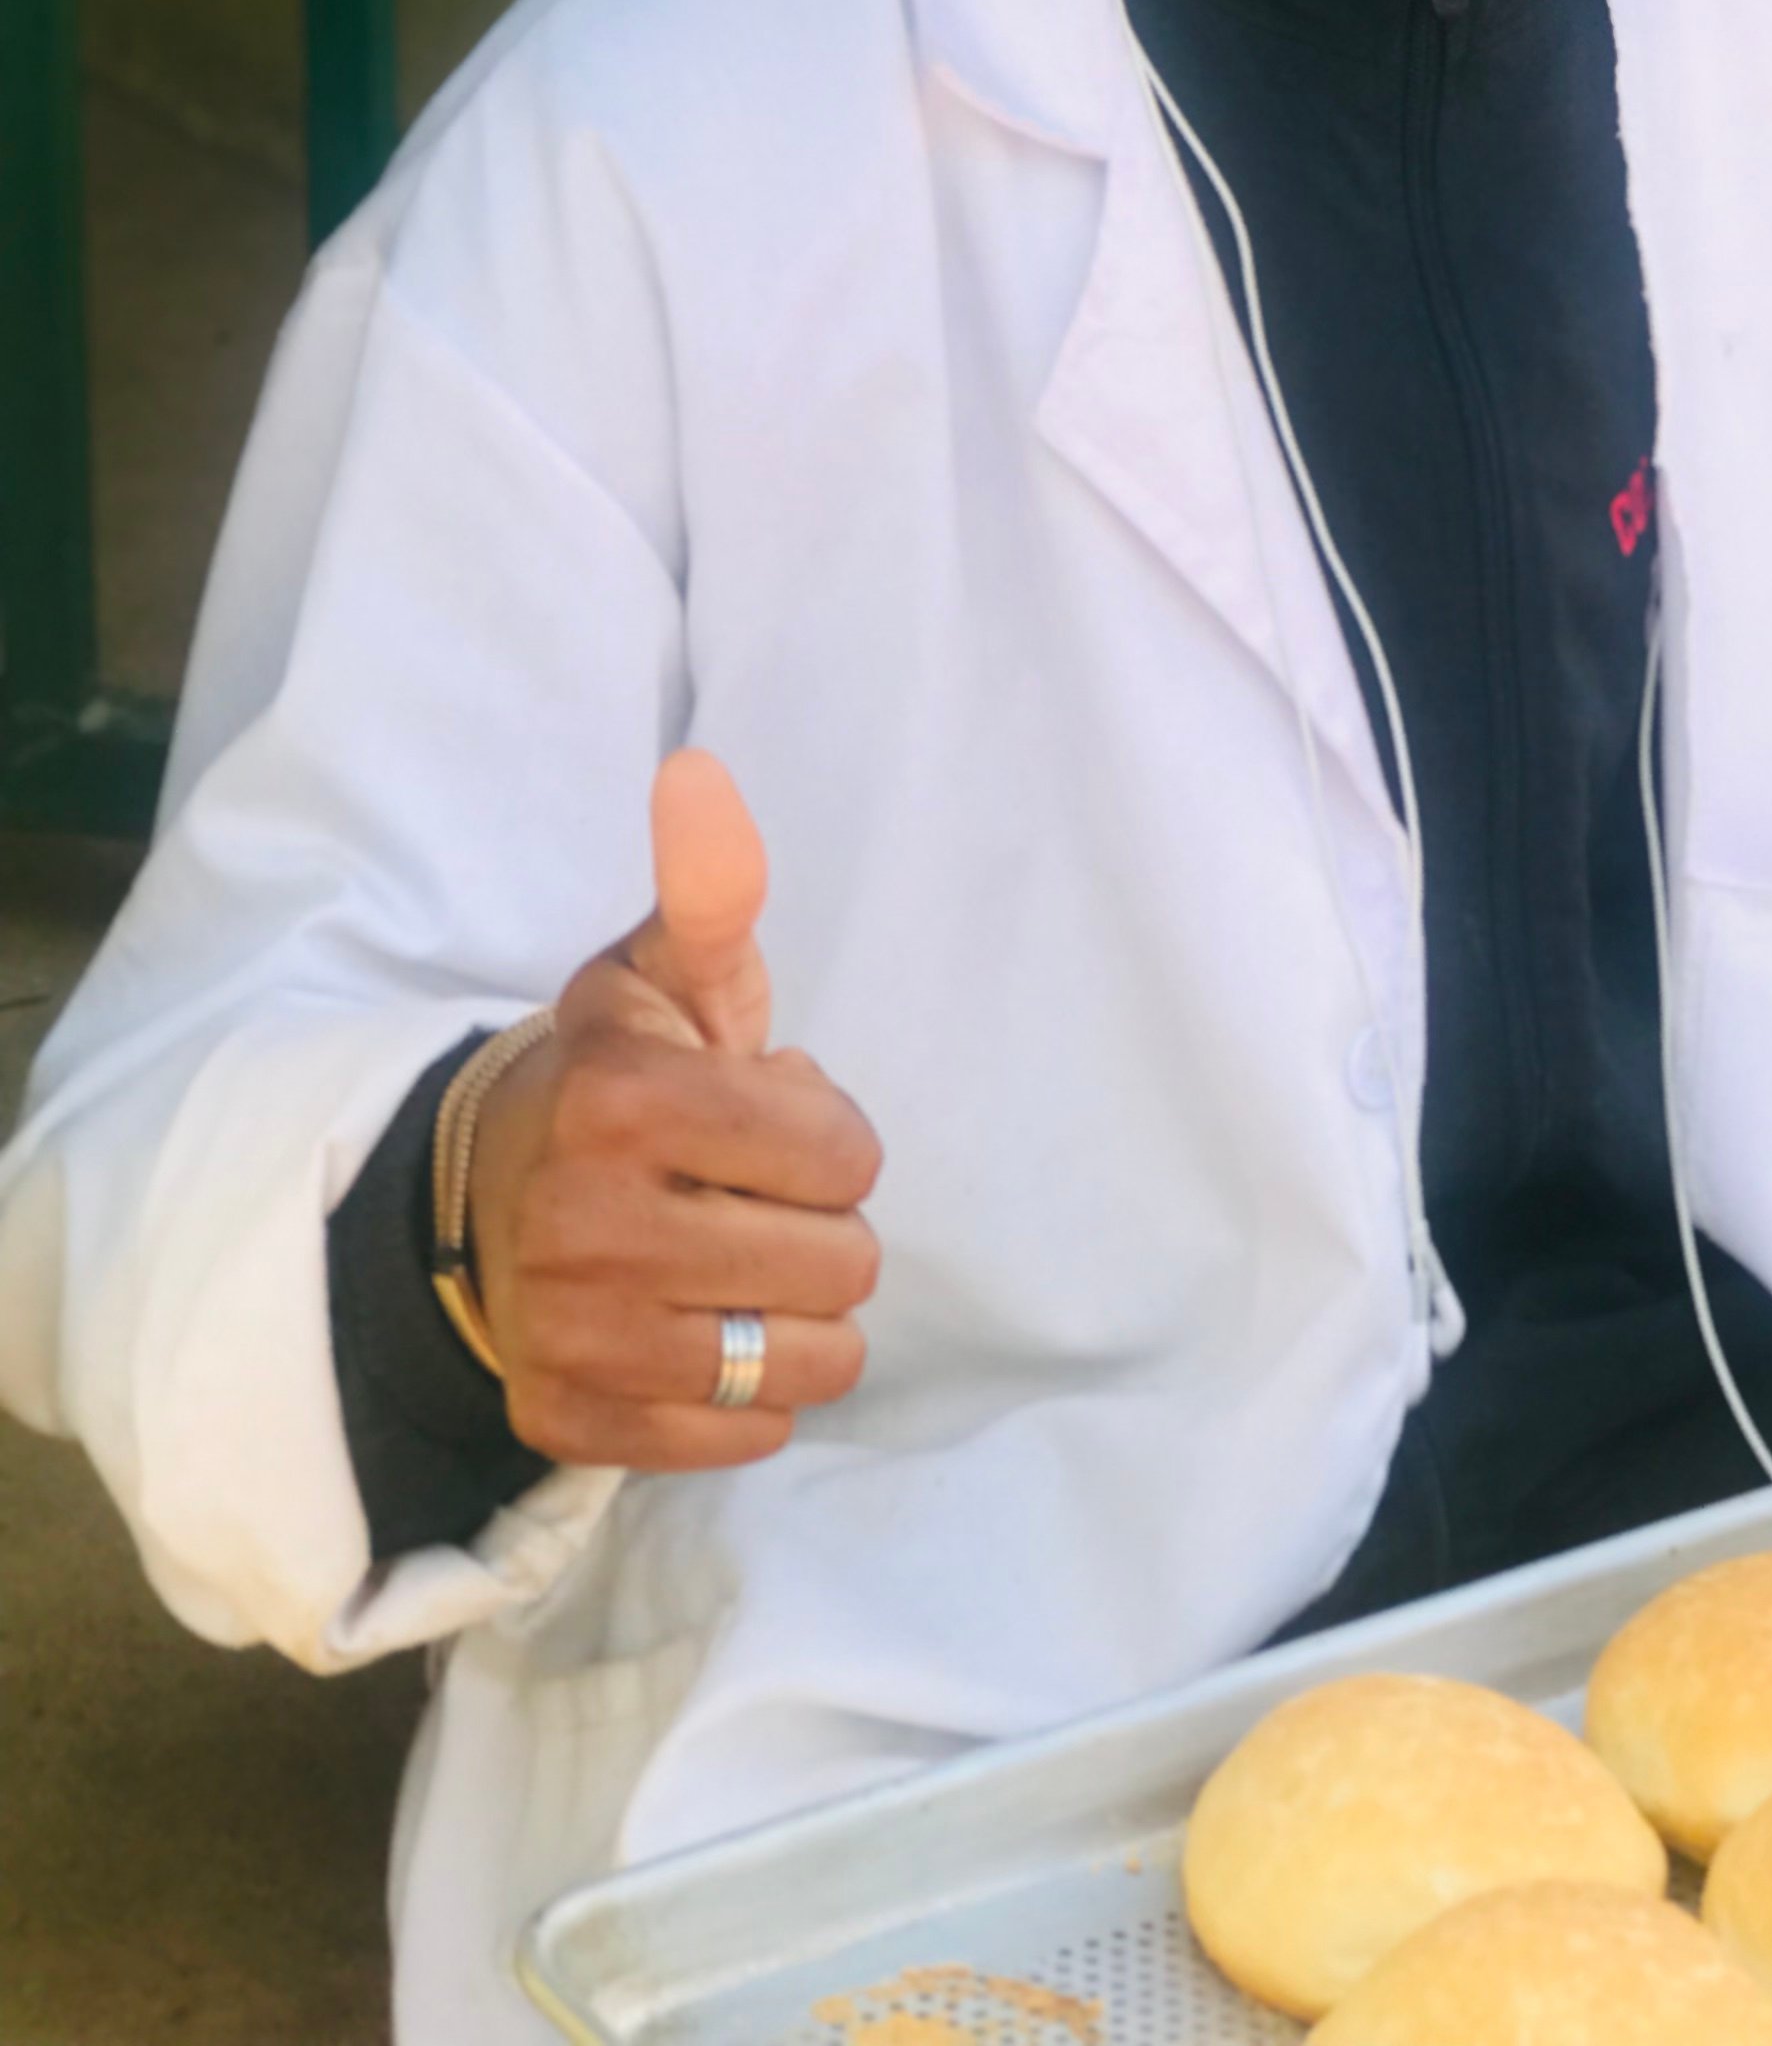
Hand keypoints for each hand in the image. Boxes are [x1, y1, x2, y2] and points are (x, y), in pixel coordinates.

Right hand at [463, 749, 882, 1470]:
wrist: (490, 1195)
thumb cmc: (615, 1078)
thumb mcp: (665, 975)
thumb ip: (710, 890)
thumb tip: (699, 771)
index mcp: (625, 1101)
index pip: (844, 1155)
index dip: (827, 1139)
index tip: (762, 1122)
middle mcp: (590, 1224)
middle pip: (840, 1265)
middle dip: (819, 1228)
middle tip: (745, 1199)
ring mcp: (575, 1334)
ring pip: (805, 1359)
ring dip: (798, 1317)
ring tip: (735, 1268)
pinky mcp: (570, 1421)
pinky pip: (743, 1436)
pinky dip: (748, 1395)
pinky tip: (701, 1334)